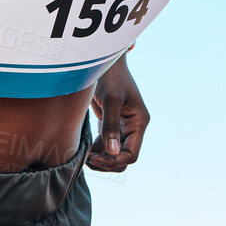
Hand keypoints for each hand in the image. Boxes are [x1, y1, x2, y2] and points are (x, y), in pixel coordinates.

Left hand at [88, 54, 148, 171]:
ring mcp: (123, 127)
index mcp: (139, 122)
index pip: (131, 154)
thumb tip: (113, 152)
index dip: (113, 160)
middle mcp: (133, 127)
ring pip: (115, 155)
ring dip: (101, 159)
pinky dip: (97, 151)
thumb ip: (111, 126)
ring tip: (86, 155)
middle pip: (124, 158)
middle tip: (88, 158)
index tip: (94, 157)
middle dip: (107, 163)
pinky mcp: (112, 125)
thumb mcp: (111, 101)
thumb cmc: (111, 77)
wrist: (104, 62)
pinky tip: (86, 149)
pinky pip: (107, 146)